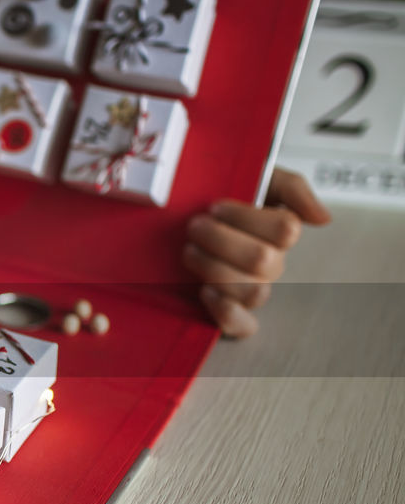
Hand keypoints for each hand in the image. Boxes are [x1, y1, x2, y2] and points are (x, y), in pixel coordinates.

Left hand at [183, 168, 330, 337]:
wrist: (181, 213)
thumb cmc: (222, 198)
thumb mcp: (259, 176)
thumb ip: (293, 188)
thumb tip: (322, 218)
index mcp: (279, 233)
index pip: (285, 230)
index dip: (246, 218)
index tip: (215, 207)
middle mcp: (269, 264)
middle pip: (263, 260)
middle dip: (221, 240)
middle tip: (195, 226)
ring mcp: (250, 289)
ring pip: (252, 292)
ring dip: (214, 269)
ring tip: (189, 252)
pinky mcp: (228, 312)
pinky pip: (242, 326)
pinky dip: (226, 313)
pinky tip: (205, 292)